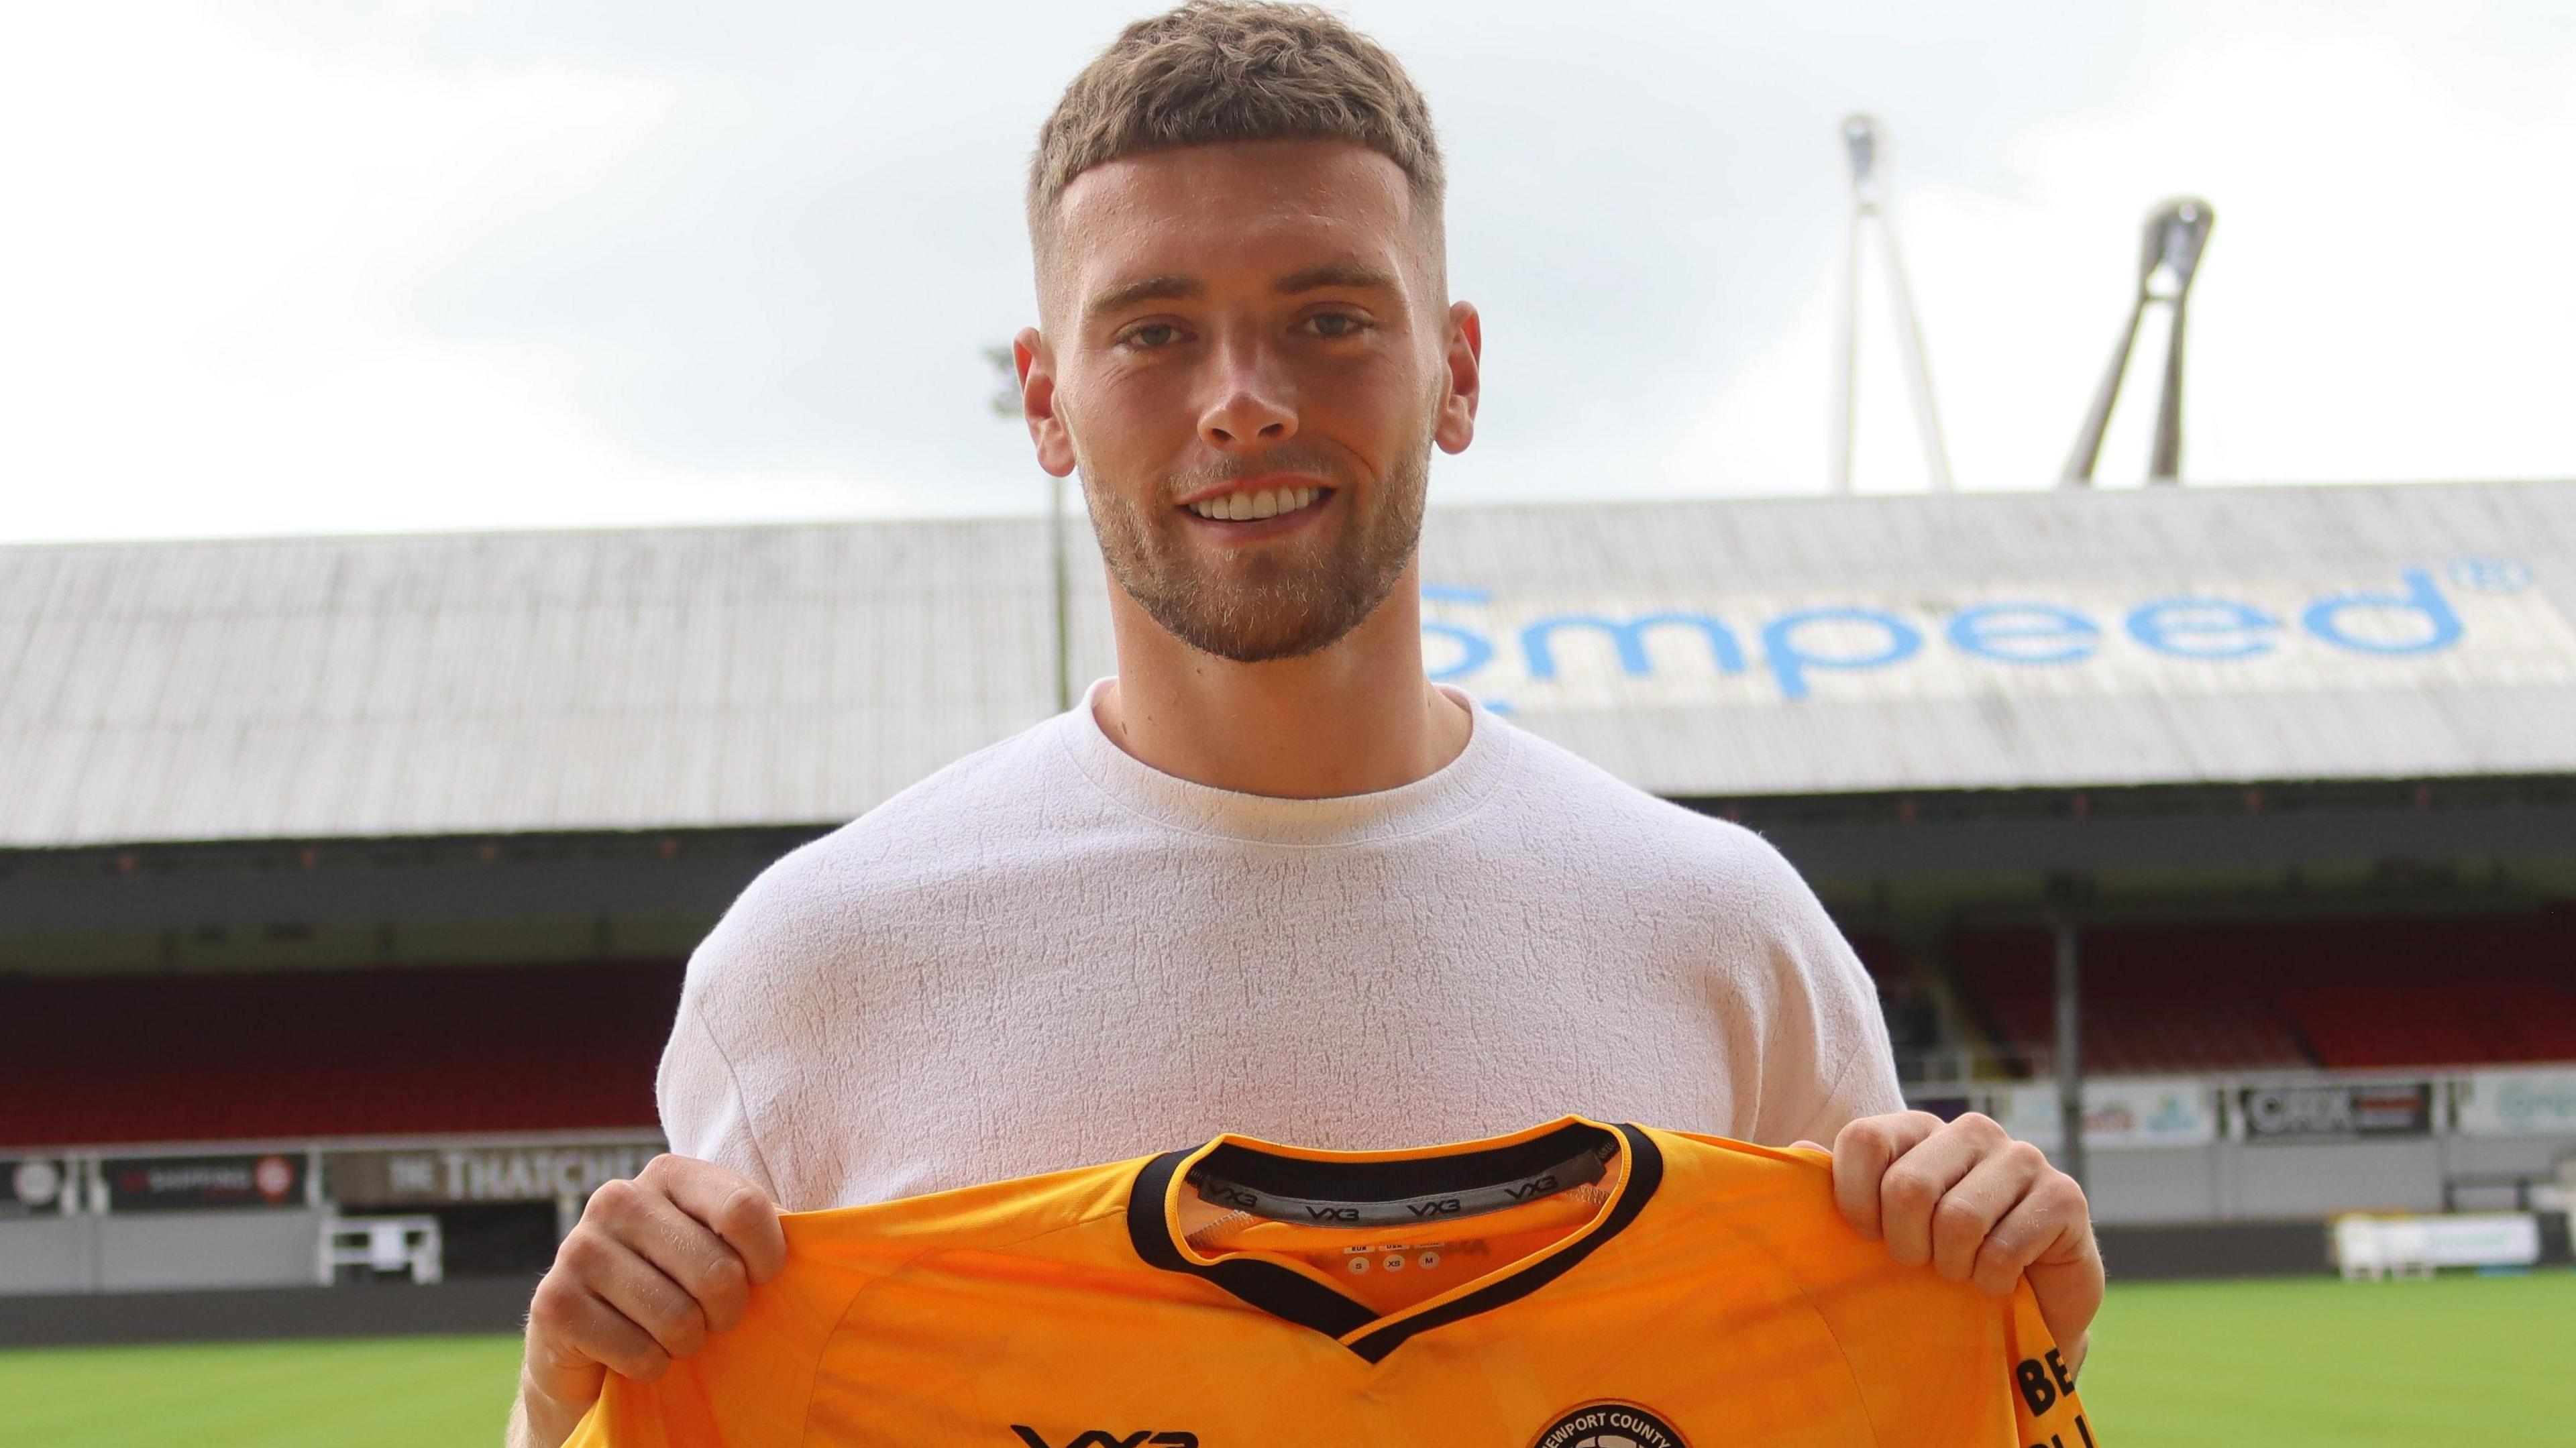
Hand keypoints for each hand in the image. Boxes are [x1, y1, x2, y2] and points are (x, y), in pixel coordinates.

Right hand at [509, 1155, 785, 1447]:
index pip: (745, 1209)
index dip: (767, 1259)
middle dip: (727, 1313)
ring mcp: (578, 1247)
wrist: (593, 1346)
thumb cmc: (681, 1290)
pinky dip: (650, 1366)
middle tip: (712, 1319)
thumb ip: (769, 1230)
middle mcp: (617, 1198)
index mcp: (669, 1173)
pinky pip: (639, 1352)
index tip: (762, 1279)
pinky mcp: (552, 1303)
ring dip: (687, 1343)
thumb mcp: (727, 1249)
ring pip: (678, 1318)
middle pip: (716, 1271)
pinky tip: (634, 1350)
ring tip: (672, 1332)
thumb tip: (831, 1233)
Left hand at [1802, 1111, 2103, 1373]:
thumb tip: (1797, 1151)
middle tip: (1923, 1262)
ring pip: (1959, 1219)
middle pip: (1908, 1185)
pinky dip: (1993, 1280)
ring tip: (1962, 1270)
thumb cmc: (1937, 1259)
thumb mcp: (1879, 1227)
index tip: (1868, 1237)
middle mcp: (1970, 1131)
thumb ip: (1839, 1189)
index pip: (1863, 1139)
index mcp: (1918, 1129)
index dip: (1855, 1201)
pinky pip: (2006, 1247)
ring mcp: (2022, 1157)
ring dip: (1953, 1266)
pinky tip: (2000, 1280)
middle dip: (1907, 1245)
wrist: (2018, 1308)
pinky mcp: (2065, 1195)